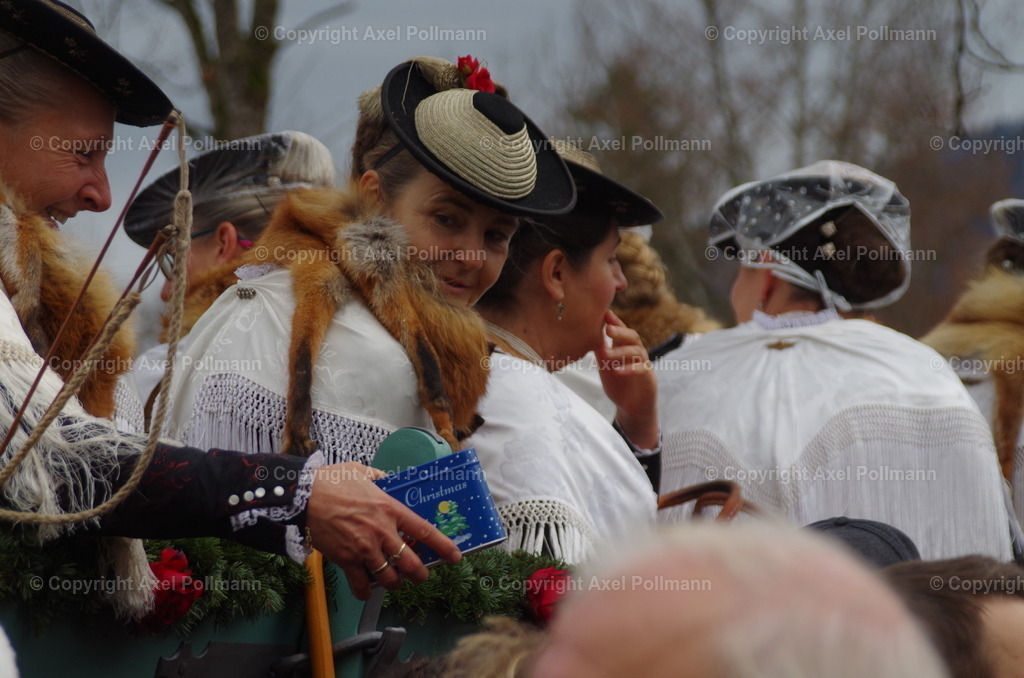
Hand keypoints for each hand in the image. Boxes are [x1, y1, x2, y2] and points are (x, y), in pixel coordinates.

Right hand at [305, 462, 460, 599]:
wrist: (304, 495)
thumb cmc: (332, 481)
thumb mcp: (363, 471)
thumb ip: (380, 477)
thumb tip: (388, 478)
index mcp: (390, 509)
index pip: (424, 531)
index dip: (443, 546)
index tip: (455, 556)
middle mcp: (381, 532)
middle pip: (411, 563)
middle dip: (420, 574)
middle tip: (421, 576)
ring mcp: (364, 548)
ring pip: (388, 578)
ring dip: (394, 583)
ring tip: (395, 582)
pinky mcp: (346, 559)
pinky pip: (361, 584)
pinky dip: (365, 592)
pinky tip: (366, 592)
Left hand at [596, 311, 658, 449]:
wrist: (632, 408)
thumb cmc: (619, 384)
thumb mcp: (606, 366)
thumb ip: (600, 352)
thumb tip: (587, 335)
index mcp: (626, 348)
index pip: (622, 331)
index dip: (615, 321)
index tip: (605, 312)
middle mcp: (637, 353)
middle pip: (633, 337)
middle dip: (621, 331)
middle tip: (608, 328)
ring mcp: (644, 365)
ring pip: (637, 352)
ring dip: (621, 352)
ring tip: (606, 355)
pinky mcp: (648, 378)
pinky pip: (641, 370)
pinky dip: (629, 369)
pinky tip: (618, 370)